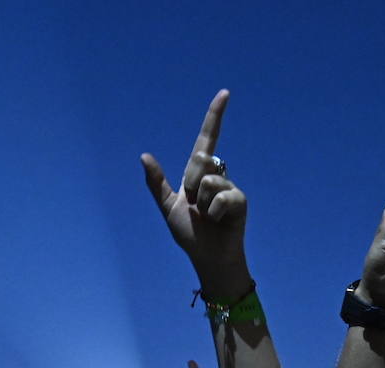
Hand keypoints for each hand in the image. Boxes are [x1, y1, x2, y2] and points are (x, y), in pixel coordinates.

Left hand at [141, 90, 250, 300]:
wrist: (208, 258)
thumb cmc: (189, 235)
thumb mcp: (167, 207)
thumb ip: (156, 183)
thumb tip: (144, 156)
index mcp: (197, 174)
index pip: (207, 138)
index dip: (215, 116)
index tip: (225, 93)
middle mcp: (216, 176)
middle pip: (201, 159)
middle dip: (191, 184)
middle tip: (195, 206)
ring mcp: (230, 188)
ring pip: (209, 181)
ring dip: (202, 203)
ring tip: (208, 218)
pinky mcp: (240, 202)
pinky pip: (222, 197)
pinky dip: (214, 213)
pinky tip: (219, 222)